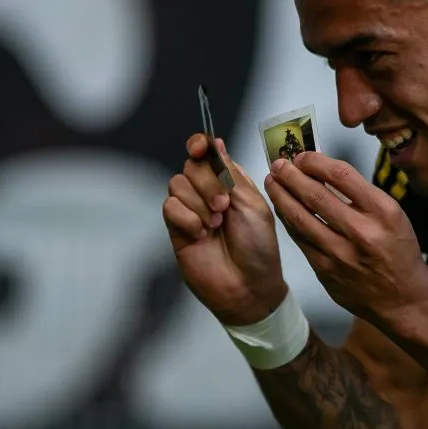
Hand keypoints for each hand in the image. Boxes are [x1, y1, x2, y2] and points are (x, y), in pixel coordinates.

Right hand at [163, 135, 286, 324]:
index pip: (206, 153)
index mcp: (230, 182)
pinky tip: (201, 235)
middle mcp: (208, 193)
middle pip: (191, 165)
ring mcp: (192, 210)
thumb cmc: (258, 247)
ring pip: (177, 184)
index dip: (199, 146)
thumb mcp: (253, 204)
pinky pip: (169, 207)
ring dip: (199, 203)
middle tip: (224, 206)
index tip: (200, 148)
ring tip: (216, 225)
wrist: (248, 286)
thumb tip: (216, 142)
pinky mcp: (177, 229)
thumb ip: (231, 173)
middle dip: (207, 182)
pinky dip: (187, 218)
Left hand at [263, 151, 427, 327]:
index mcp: (383, 211)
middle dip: (291, 175)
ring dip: (281, 196)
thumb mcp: (393, 214)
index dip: (315, 161)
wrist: (402, 298)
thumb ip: (360, 194)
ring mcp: (341, 254)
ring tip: (272, 182)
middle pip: (315, 194)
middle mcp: (362, 232)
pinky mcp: (325, 271)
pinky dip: (288, 220)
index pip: (341, 175)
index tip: (303, 156)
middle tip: (279, 164)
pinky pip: (300, 239)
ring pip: (300, 218)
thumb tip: (321, 170)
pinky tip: (282, 208)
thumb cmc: (397, 251)